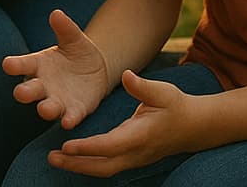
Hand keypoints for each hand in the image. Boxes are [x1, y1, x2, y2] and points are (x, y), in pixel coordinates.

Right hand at [1, 9, 110, 128]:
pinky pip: (70, 116)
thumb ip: (64, 28)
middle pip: (30, 89)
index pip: (22, 64)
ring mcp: (58, 99)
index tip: (7, 65)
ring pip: (47, 106)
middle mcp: (43, 84)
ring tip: (45, 109)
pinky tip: (68, 121)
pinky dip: (68, 119)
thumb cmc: (76, 52)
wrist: (95, 71)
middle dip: (25, 92)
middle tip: (20, 93)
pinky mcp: (74, 110)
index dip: (14, 65)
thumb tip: (56, 13)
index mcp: (38, 64)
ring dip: (45, 109)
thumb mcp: (72, 38)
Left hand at [47, 68, 202, 175]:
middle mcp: (137, 152)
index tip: (66, 145)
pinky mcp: (132, 159)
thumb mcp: (163, 91)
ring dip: (79, 167)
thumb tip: (126, 75)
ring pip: (104, 170)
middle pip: (104, 166)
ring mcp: (135, 159)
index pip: (111, 146)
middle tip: (51, 157)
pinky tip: (72, 158)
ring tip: (54, 159)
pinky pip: (108, 167)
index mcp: (142, 135)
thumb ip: (143, 86)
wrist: (194, 127)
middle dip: (77, 164)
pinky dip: (89, 165)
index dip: (88, 148)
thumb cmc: (176, 106)